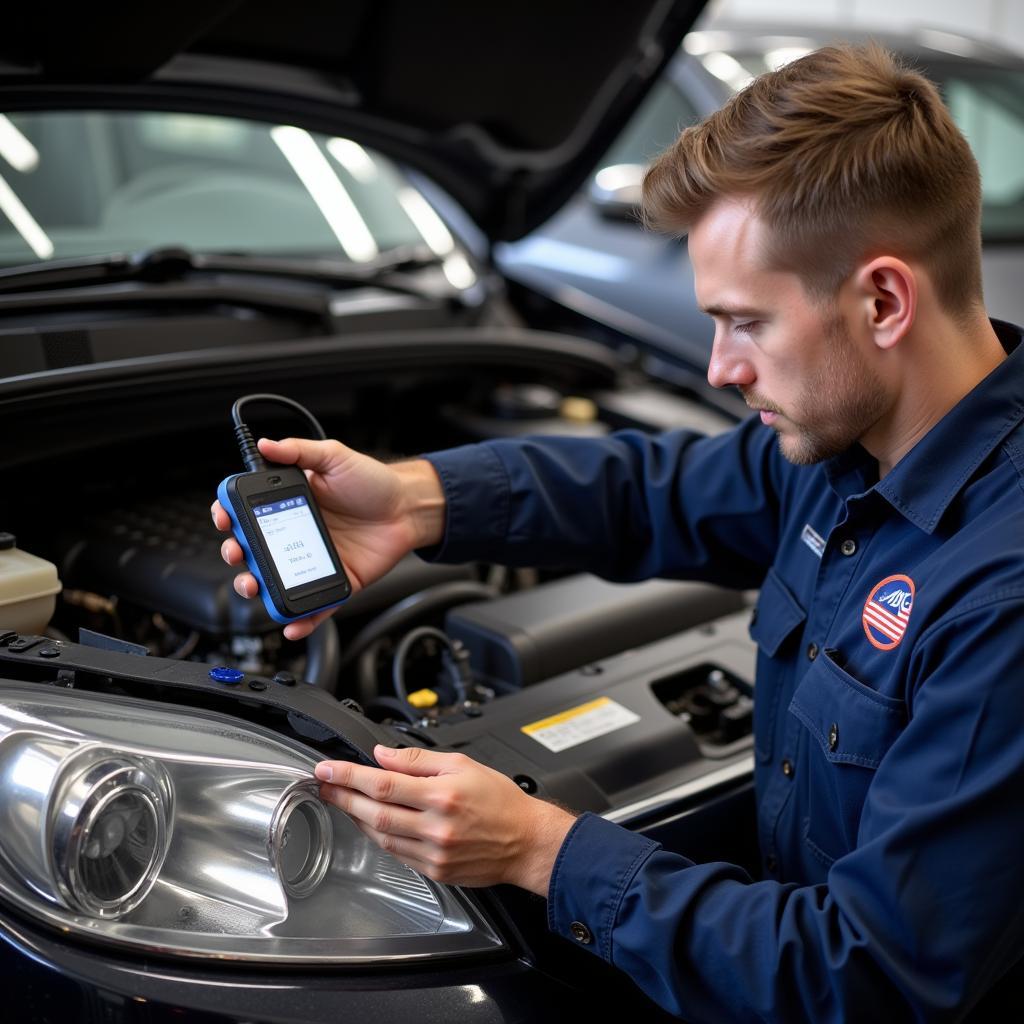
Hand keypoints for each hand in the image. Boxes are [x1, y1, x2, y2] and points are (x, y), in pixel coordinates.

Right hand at [212, 437, 445, 638]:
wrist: (409, 507)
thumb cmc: (374, 482)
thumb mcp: (335, 457)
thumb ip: (300, 450)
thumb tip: (266, 443)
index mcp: (291, 505)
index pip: (248, 513)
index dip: (230, 517)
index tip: (223, 518)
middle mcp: (297, 534)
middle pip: (254, 550)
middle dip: (236, 554)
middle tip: (236, 552)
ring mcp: (314, 559)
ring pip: (276, 580)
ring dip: (257, 588)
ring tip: (252, 585)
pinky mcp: (336, 580)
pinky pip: (315, 605)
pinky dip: (302, 620)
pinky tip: (291, 624)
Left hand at [314, 745, 575, 894]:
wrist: (526, 841)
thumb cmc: (501, 801)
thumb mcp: (463, 764)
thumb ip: (419, 760)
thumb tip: (384, 755)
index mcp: (442, 795)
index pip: (383, 782)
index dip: (349, 775)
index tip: (327, 769)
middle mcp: (435, 826)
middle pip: (374, 812)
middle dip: (342, 796)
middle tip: (324, 785)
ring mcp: (433, 852)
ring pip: (380, 835)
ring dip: (356, 817)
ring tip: (344, 801)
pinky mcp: (434, 870)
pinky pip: (396, 853)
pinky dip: (378, 837)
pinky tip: (371, 824)